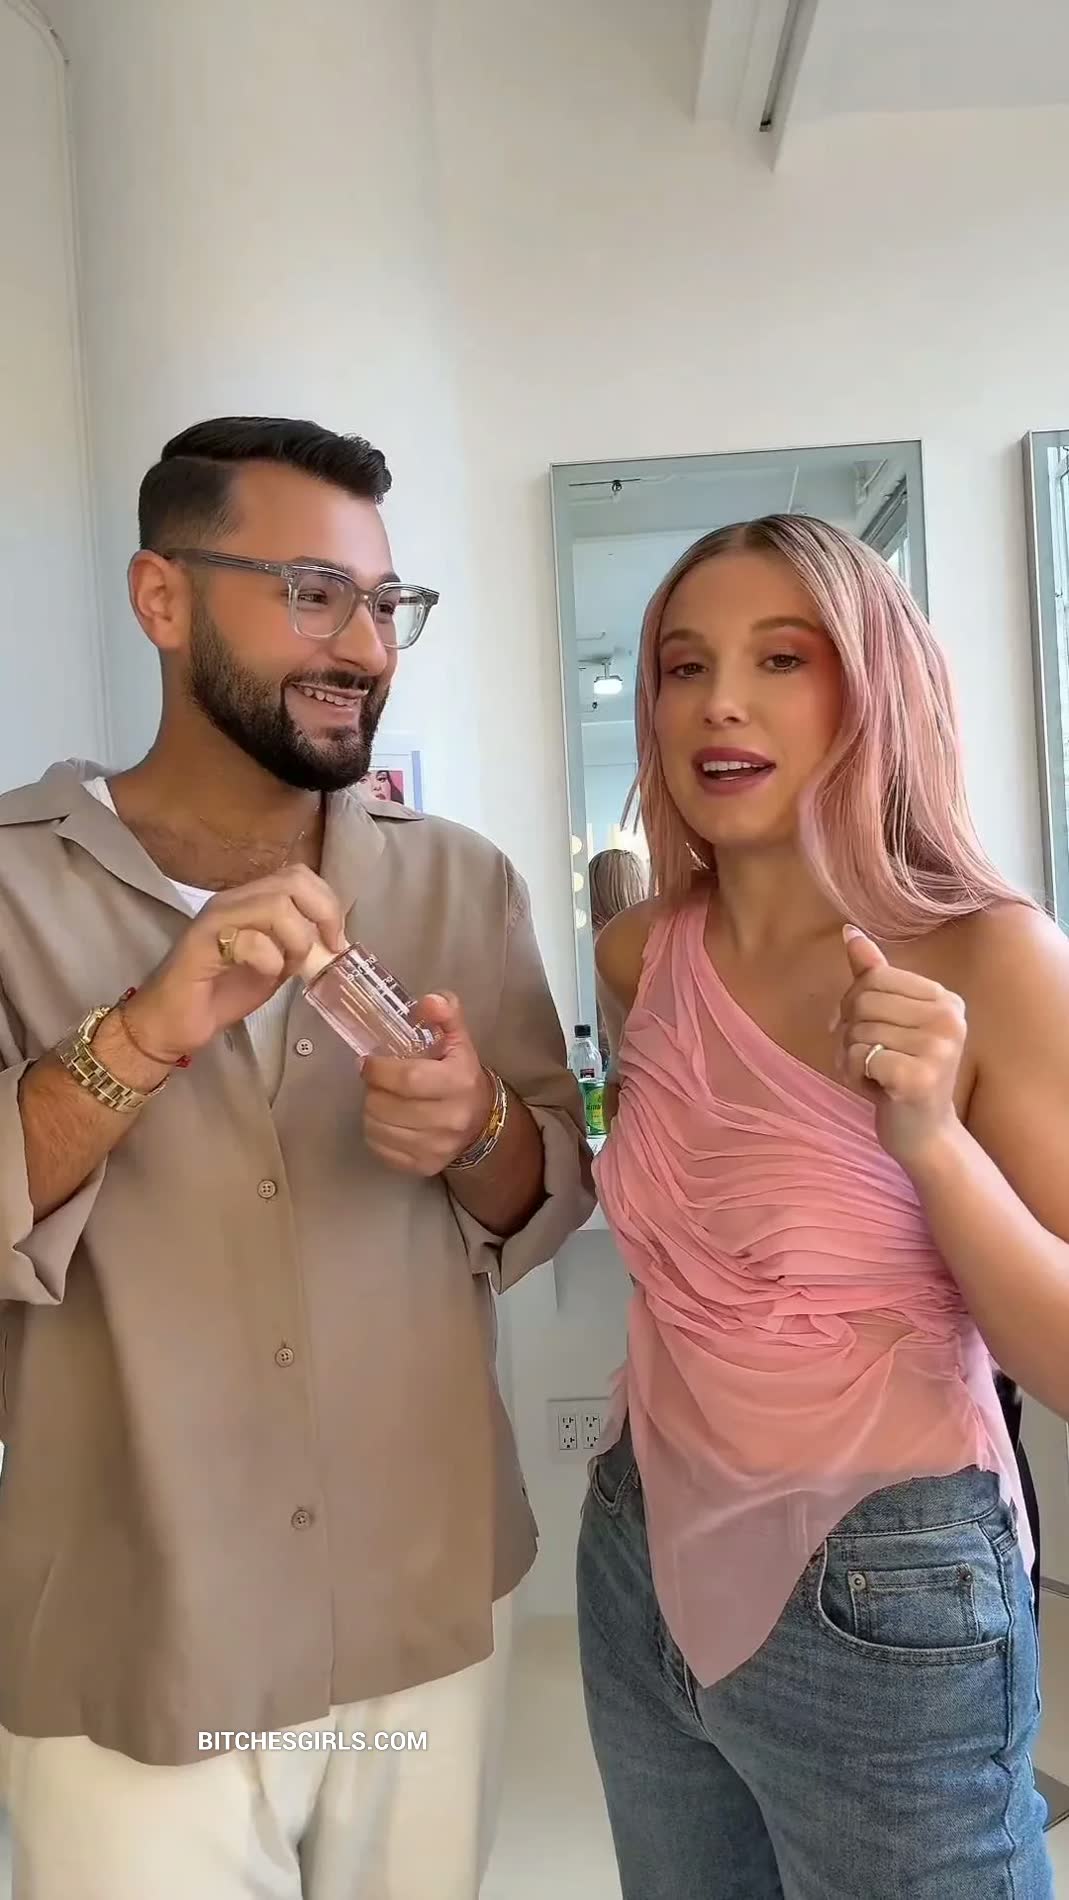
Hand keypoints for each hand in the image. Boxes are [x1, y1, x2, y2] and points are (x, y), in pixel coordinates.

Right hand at [125, 865, 346, 1063]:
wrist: (171, 1023)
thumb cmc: (219, 994)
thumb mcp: (273, 968)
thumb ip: (296, 949)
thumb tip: (330, 943)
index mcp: (250, 901)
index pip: (299, 876)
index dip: (327, 903)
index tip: (336, 940)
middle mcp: (233, 900)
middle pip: (293, 880)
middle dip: (323, 914)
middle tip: (327, 949)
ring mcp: (216, 918)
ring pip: (276, 904)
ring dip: (297, 939)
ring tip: (290, 966)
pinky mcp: (202, 943)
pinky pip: (252, 940)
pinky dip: (271, 960)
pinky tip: (266, 976)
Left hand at [362, 992, 494, 1176]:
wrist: (481, 1122)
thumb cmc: (461, 1074)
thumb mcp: (458, 1039)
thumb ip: (445, 1014)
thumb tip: (428, 1001)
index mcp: (458, 1082)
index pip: (408, 1079)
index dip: (379, 1070)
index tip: (367, 1062)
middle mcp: (450, 1119)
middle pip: (386, 1106)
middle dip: (372, 1089)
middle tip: (375, 1080)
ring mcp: (436, 1147)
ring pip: (378, 1128)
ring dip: (370, 1109)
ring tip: (380, 1098)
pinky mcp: (423, 1166)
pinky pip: (380, 1148)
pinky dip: (375, 1132)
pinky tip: (386, 1120)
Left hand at [837, 926, 966, 1167]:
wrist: (923, 1134)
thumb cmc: (901, 1072)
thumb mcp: (890, 1020)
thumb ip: (872, 975)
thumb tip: (848, 931)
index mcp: (946, 999)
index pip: (874, 977)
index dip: (853, 1004)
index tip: (865, 1031)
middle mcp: (950, 1019)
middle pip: (862, 1001)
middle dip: (849, 1031)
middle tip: (867, 1057)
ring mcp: (939, 1049)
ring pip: (857, 1031)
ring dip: (849, 1057)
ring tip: (873, 1074)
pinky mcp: (919, 1078)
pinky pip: (858, 1058)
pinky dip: (852, 1074)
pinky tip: (874, 1088)